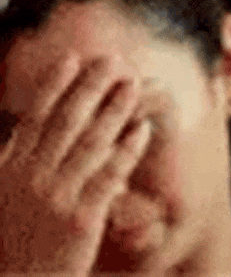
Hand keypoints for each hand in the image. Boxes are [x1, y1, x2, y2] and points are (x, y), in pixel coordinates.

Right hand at [0, 55, 151, 275]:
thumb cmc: (11, 245)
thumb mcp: (4, 195)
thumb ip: (15, 160)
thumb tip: (26, 128)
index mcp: (11, 169)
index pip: (36, 118)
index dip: (55, 86)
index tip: (72, 59)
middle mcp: (32, 177)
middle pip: (66, 120)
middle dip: (90, 86)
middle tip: (113, 60)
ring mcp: (56, 195)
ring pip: (91, 141)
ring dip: (115, 108)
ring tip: (134, 84)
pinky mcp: (81, 216)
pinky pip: (109, 174)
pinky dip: (127, 148)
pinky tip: (143, 129)